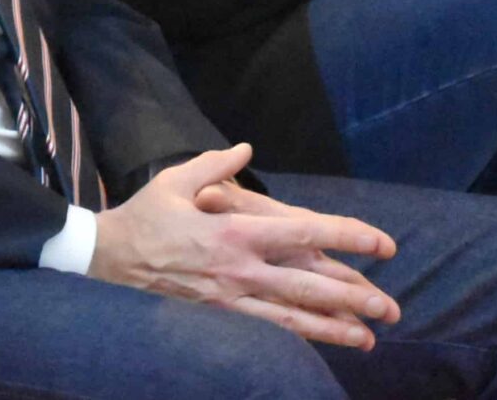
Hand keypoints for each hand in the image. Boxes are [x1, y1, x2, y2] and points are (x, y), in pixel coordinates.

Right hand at [92, 143, 398, 347]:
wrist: (105, 261)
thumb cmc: (143, 216)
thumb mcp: (177, 180)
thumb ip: (216, 165)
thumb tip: (246, 149)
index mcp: (236, 231)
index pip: (306, 234)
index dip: (349, 238)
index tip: (383, 244)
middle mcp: (240, 269)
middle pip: (309, 286)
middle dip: (354, 297)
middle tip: (391, 309)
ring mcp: (230, 300)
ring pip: (292, 320)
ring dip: (333, 330)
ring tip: (368, 340)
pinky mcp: (218, 319)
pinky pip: (265, 334)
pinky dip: (296, 341)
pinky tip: (318, 347)